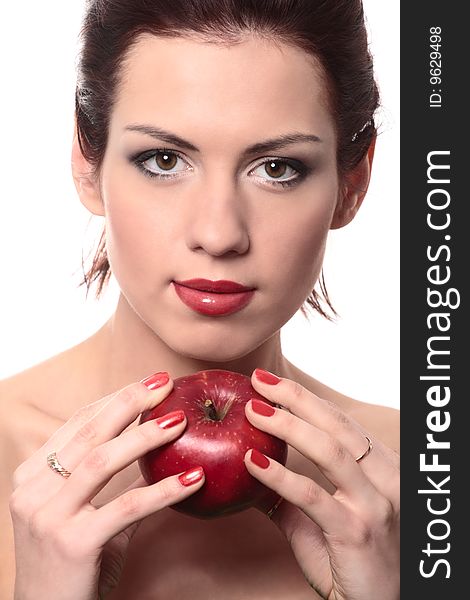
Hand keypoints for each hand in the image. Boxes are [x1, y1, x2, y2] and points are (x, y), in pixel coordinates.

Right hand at [9, 373, 204, 599]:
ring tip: (181, 421)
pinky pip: (127, 507)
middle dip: (129, 402)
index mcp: (32, 475)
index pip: (76, 424)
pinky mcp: (72, 543)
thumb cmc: (70, 561)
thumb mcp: (80, 511)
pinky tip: (194, 479)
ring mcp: (48, 516)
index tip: (148, 383)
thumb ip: (108, 481)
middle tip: (164, 383)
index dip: (114, 399)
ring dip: (146, 437)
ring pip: (103, 462)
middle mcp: (33, 490)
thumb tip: (153, 447)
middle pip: (88, 433)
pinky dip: (164, 491)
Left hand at [243, 370, 399, 599]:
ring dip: (288, 426)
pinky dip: (280, 476)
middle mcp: (384, 480)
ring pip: (330, 451)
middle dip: (296, 398)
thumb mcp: (324, 518)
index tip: (270, 383)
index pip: (340, 423)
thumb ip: (292, 494)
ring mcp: (373, 505)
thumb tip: (252, 469)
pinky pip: (313, 496)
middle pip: (337, 426)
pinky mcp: (356, 532)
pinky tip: (252, 461)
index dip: (305, 399)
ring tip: (253, 411)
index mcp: (380, 469)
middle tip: (259, 381)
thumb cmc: (352, 560)